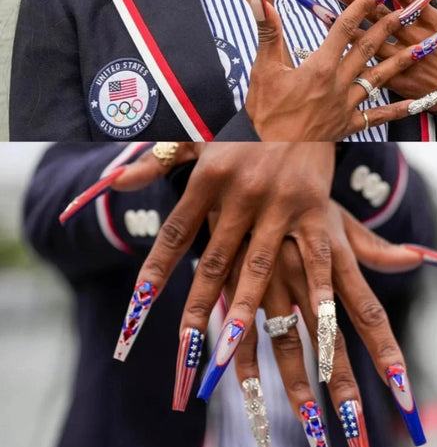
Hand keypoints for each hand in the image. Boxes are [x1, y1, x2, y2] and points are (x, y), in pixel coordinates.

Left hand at [112, 142, 338, 364]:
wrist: (302, 96)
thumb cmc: (246, 122)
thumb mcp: (197, 135)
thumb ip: (155, 162)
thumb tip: (111, 183)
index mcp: (209, 174)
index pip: (176, 232)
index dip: (156, 271)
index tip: (138, 307)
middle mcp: (241, 191)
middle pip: (213, 259)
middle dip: (196, 306)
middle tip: (183, 349)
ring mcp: (279, 202)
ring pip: (258, 265)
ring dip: (243, 310)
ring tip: (228, 350)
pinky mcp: (315, 207)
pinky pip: (312, 257)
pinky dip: (314, 292)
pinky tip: (312, 325)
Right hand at [217, 203, 427, 446]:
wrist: (253, 157)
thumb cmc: (302, 197)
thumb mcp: (338, 217)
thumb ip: (374, 247)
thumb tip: (418, 259)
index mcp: (334, 255)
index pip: (367, 310)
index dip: (385, 351)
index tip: (403, 391)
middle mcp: (305, 269)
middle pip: (328, 336)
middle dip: (342, 382)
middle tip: (357, 426)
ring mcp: (269, 274)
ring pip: (285, 338)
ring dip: (297, 383)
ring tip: (312, 421)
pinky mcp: (235, 275)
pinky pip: (241, 326)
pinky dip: (243, 361)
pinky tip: (249, 393)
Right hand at [245, 0, 436, 139]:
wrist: (269, 154)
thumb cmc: (265, 114)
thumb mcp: (263, 69)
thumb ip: (268, 32)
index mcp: (319, 67)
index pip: (343, 29)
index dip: (360, 7)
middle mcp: (338, 84)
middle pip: (367, 48)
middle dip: (388, 25)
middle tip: (407, 8)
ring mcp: (346, 106)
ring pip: (380, 78)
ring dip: (402, 60)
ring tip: (423, 46)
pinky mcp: (348, 126)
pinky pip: (379, 116)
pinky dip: (399, 109)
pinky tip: (417, 102)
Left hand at [337, 0, 436, 117]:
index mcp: (433, 22)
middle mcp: (414, 38)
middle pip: (376, 13)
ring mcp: (404, 61)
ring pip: (367, 40)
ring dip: (341, 26)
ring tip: (316, 9)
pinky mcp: (398, 82)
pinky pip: (369, 70)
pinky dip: (350, 62)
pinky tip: (330, 54)